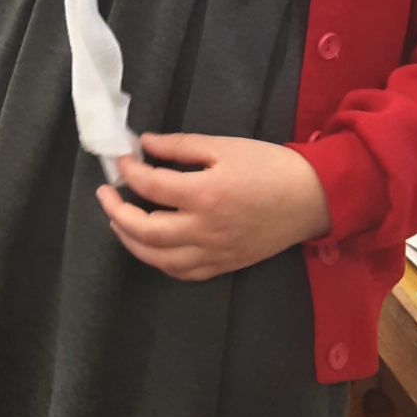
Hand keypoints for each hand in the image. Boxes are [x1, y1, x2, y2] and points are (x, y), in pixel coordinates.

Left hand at [96, 132, 331, 280]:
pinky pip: (181, 272)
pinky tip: (149, 246)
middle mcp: (204, 229)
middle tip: (105, 195)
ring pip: (158, 258)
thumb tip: (144, 144)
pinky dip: (158, 260)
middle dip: (117, 212)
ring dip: (130, 240)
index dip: (130, 172)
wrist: (311, 199)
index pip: (151, 187)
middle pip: (145, 230)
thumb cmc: (269, 166)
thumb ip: (180, 146)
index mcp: (204, 194)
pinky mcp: (223, 266)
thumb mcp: (224, 146)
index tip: (122, 159)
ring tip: (117, 221)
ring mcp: (213, 253)